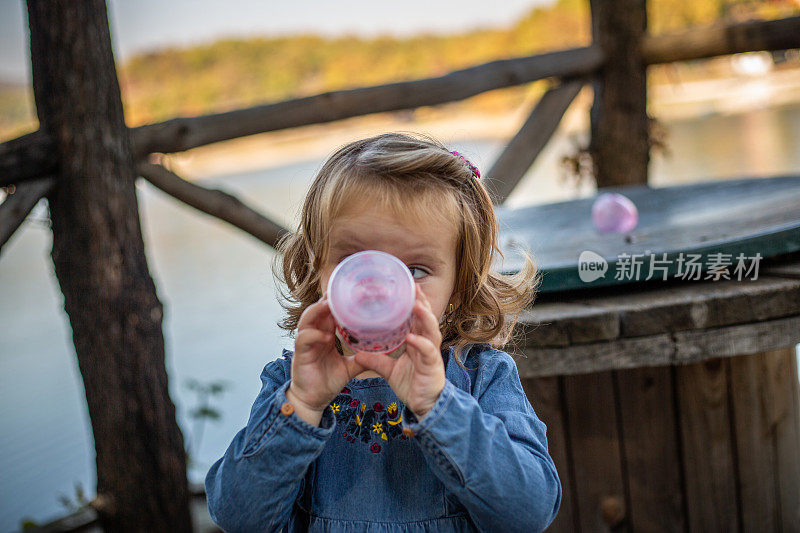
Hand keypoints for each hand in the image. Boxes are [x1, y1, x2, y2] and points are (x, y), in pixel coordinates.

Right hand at [288, 297, 366, 418]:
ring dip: (317, 311)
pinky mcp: (300, 354)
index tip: (353, 292)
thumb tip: (383, 353)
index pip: (330, 312)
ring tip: (330, 305)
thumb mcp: (349, 367)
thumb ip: (363, 359)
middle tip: (341, 290)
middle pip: (318, 310)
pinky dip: (314, 335)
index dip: (338, 302)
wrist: (313, 400)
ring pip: (307, 319)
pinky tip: (326, 337)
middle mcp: (315, 334)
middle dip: (328, 300)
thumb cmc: (328, 381)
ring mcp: (306, 343)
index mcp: (325, 334)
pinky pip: (304, 339)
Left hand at [354, 284, 445, 417]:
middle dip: (420, 300)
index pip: (415, 316)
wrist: (425, 406)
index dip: (411, 300)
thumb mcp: (389, 371)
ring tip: (415, 304)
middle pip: (426, 317)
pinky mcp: (433, 365)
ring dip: (423, 316)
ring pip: (431, 329)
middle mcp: (426, 342)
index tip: (403, 286)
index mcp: (417, 340)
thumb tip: (356, 354)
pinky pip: (427, 351)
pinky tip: (411, 337)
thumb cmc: (411, 384)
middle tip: (412, 285)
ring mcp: (431, 352)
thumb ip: (376, 361)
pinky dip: (420, 343)